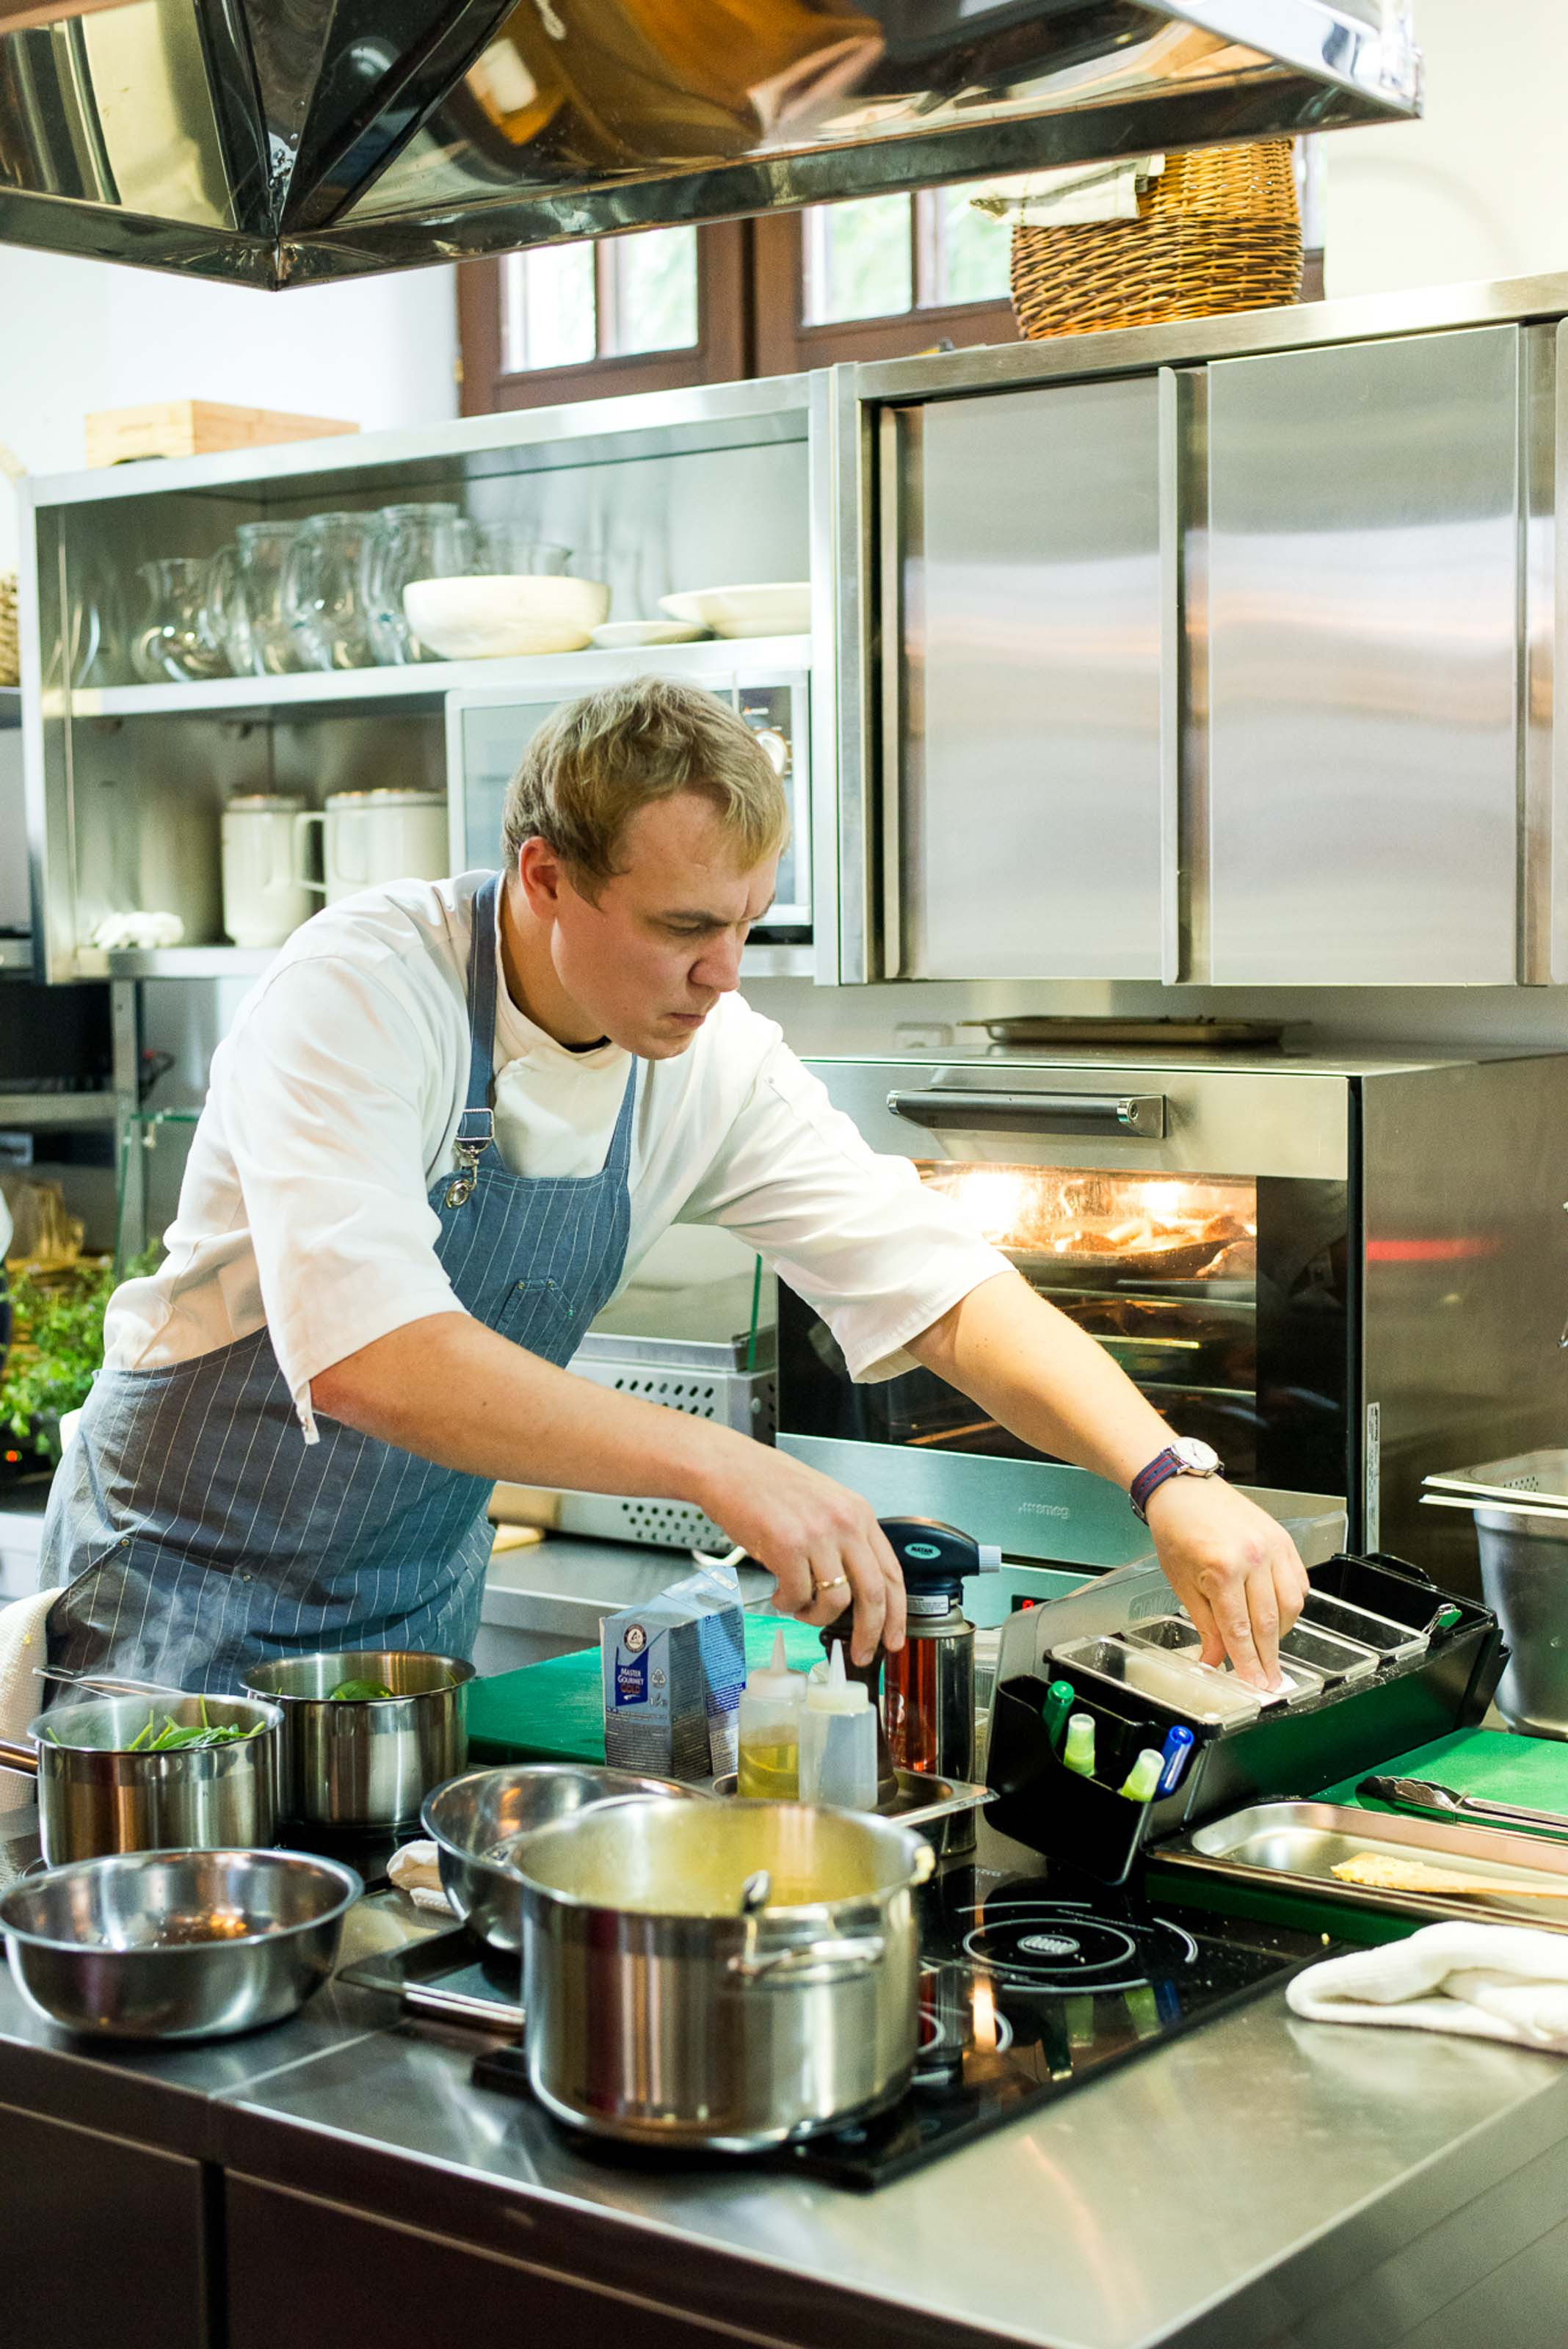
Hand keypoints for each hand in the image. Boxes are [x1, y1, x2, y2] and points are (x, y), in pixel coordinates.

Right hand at [695, 1442, 905, 1664]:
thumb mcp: (823, 1502)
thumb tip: (853, 1589)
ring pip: (835, 1601)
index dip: (896, 1613)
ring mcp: (817, 1535)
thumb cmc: (767, 1484)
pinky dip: (788, 1604)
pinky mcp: (787, 1546)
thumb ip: (843, 1538)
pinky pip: (797, 1595)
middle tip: (860, 1651)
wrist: (727, 1466)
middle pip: (873, 1594)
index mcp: (858, 1513)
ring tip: (799, 1607)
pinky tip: (778, 1593)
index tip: (892, 1638)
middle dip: (869, 1633)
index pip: (891, 1572)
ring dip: (816, 1617)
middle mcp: (844, 1523)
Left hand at [1141, 1476, 1307, 1688]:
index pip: (1240, 1630)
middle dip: (1269, 1657)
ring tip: (1268, 1647)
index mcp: (1223, 1569)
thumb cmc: (1177, 1529)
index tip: (1255, 1684)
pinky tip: (1279, 1615)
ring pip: (1291, 1605)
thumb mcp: (1181, 1583)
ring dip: (1282, 1632)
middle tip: (1269, 1680)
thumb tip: (1214, 1659)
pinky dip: (1292, 1604)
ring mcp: (1273, 1546)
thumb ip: (1205, 1624)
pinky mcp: (1283, 1540)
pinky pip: (1299, 1582)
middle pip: (1269, 1622)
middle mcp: (1253, 1557)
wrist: (1184, 1488)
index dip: (1248, 1662)